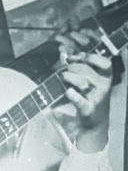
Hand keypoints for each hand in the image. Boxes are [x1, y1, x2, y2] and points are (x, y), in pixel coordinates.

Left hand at [55, 28, 112, 151]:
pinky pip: (79, 99)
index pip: (103, 61)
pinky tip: (68, 91)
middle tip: (65, 70)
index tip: (75, 56)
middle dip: (72, 67)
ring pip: (82, 82)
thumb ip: (79, 65)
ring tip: (64, 78)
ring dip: (69, 77)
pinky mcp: (88, 108)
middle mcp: (103, 84)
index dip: (88, 56)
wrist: (94, 118)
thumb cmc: (90, 94)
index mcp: (106, 75)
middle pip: (86, 69)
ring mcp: (96, 96)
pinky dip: (72, 94)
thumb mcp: (90, 77)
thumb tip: (64, 51)